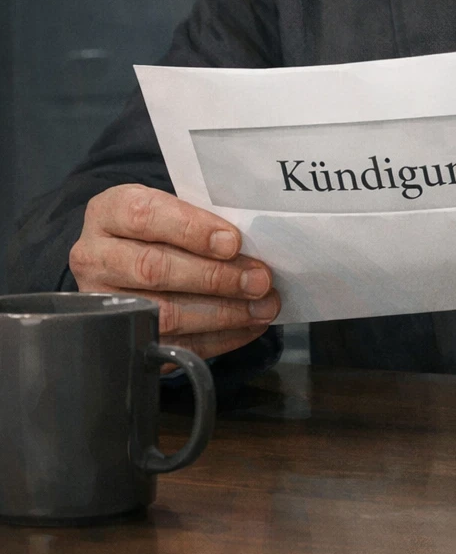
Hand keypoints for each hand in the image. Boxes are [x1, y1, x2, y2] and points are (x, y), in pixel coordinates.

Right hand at [70, 184, 279, 361]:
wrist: (124, 256)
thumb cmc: (158, 227)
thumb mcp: (169, 208)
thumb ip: (200, 221)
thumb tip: (253, 245)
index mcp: (108, 212)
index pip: (144, 216)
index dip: (191, 229)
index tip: (233, 242)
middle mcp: (95, 257)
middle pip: (154, 269)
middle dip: (214, 277)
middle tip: (259, 281)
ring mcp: (101, 302)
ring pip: (162, 313)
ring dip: (221, 312)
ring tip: (262, 306)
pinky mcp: (120, 337)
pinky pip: (170, 345)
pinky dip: (216, 339)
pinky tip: (247, 327)